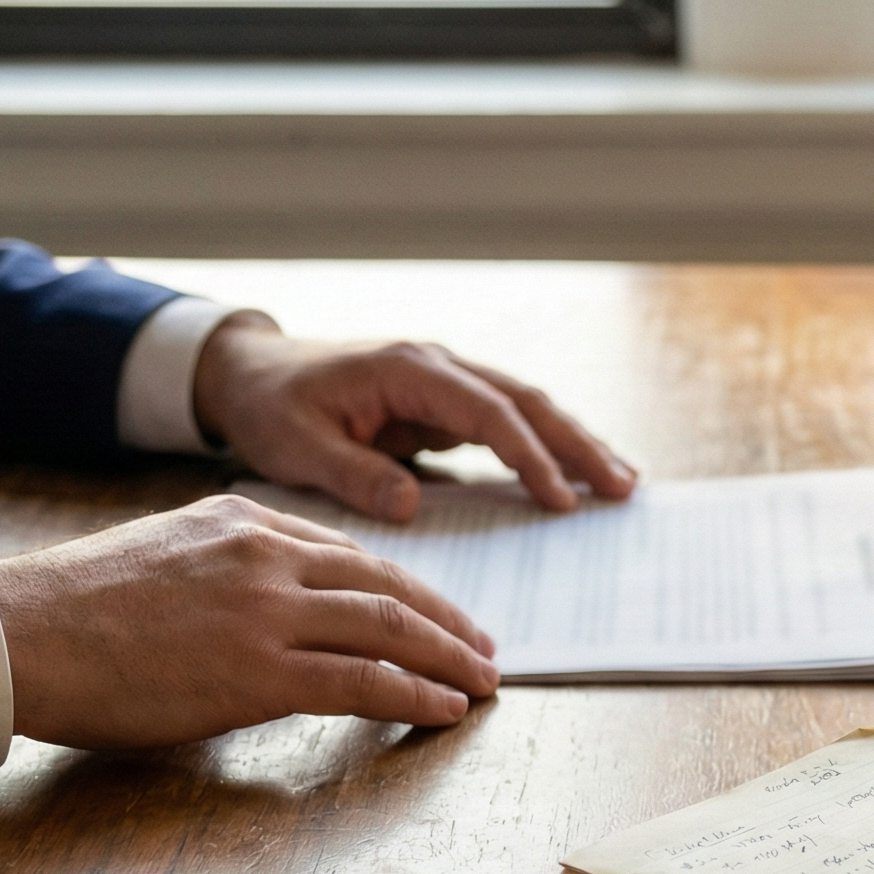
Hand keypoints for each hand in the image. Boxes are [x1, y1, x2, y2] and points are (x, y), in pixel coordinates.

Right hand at [0, 494, 499, 749]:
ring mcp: (266, 611)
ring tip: (481, 683)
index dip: (404, 588)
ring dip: (447, 658)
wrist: (17, 632)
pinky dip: (415, 694)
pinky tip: (444, 708)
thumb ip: (226, 570)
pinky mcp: (259, 670)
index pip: (348, 553)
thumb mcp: (163, 556)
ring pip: (388, 627)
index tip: (434, 613)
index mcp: (242, 520)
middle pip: (386, 584)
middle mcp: (265, 555)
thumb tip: (268, 610)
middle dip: (445, 620)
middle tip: (483, 649)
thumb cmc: (71, 610)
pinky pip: (363, 680)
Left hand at [193, 314, 638, 521]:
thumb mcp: (296, 445)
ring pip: (525, 408)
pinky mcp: (442, 405)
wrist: (248, 374)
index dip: (528, 456)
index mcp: (406, 370)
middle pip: (526, 401)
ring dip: (573, 443)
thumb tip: (410, 506)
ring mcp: (443, 384)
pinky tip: (572, 477)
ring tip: (620, 482)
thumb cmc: (269, 406)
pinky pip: (505, 425)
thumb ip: (352, 474)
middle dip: (578, 444)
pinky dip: (543, 448)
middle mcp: (436, 367)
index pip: (487, 412)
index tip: (560, 499)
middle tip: (624, 487)